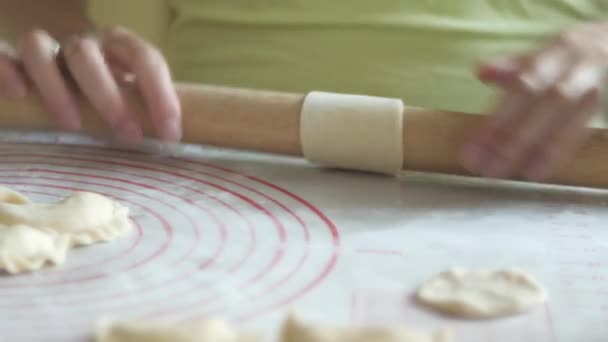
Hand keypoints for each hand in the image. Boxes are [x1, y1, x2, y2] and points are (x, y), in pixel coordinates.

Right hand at [0, 27, 180, 143]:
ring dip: (56, 87)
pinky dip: (6, 69)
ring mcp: (48, 49)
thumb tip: (172, 141)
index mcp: (120, 46)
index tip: (169, 135)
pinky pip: (2, 53)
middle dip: (110, 97)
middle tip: (128, 136)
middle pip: (89, 56)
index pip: (145, 58)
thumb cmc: (112, 93)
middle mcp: (84, 43)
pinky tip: (18, 94)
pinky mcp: (15, 60)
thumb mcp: (133, 97)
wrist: (75, 75)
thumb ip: (146, 108)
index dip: (161, 95)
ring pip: (40, 49)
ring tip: (70, 125)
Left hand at [461, 22, 607, 181]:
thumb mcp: (545, 54)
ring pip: (565, 119)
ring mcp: (596, 87)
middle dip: (512, 138)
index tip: (472, 148)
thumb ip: (512, 67)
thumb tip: (481, 71)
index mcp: (558, 50)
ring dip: (536, 149)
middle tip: (486, 167)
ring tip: (510, 173)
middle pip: (544, 103)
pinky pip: (582, 132)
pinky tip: (537, 171)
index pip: (524, 86)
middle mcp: (579, 67)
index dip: (498, 119)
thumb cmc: (574, 57)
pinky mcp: (604, 106)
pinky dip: (559, 153)